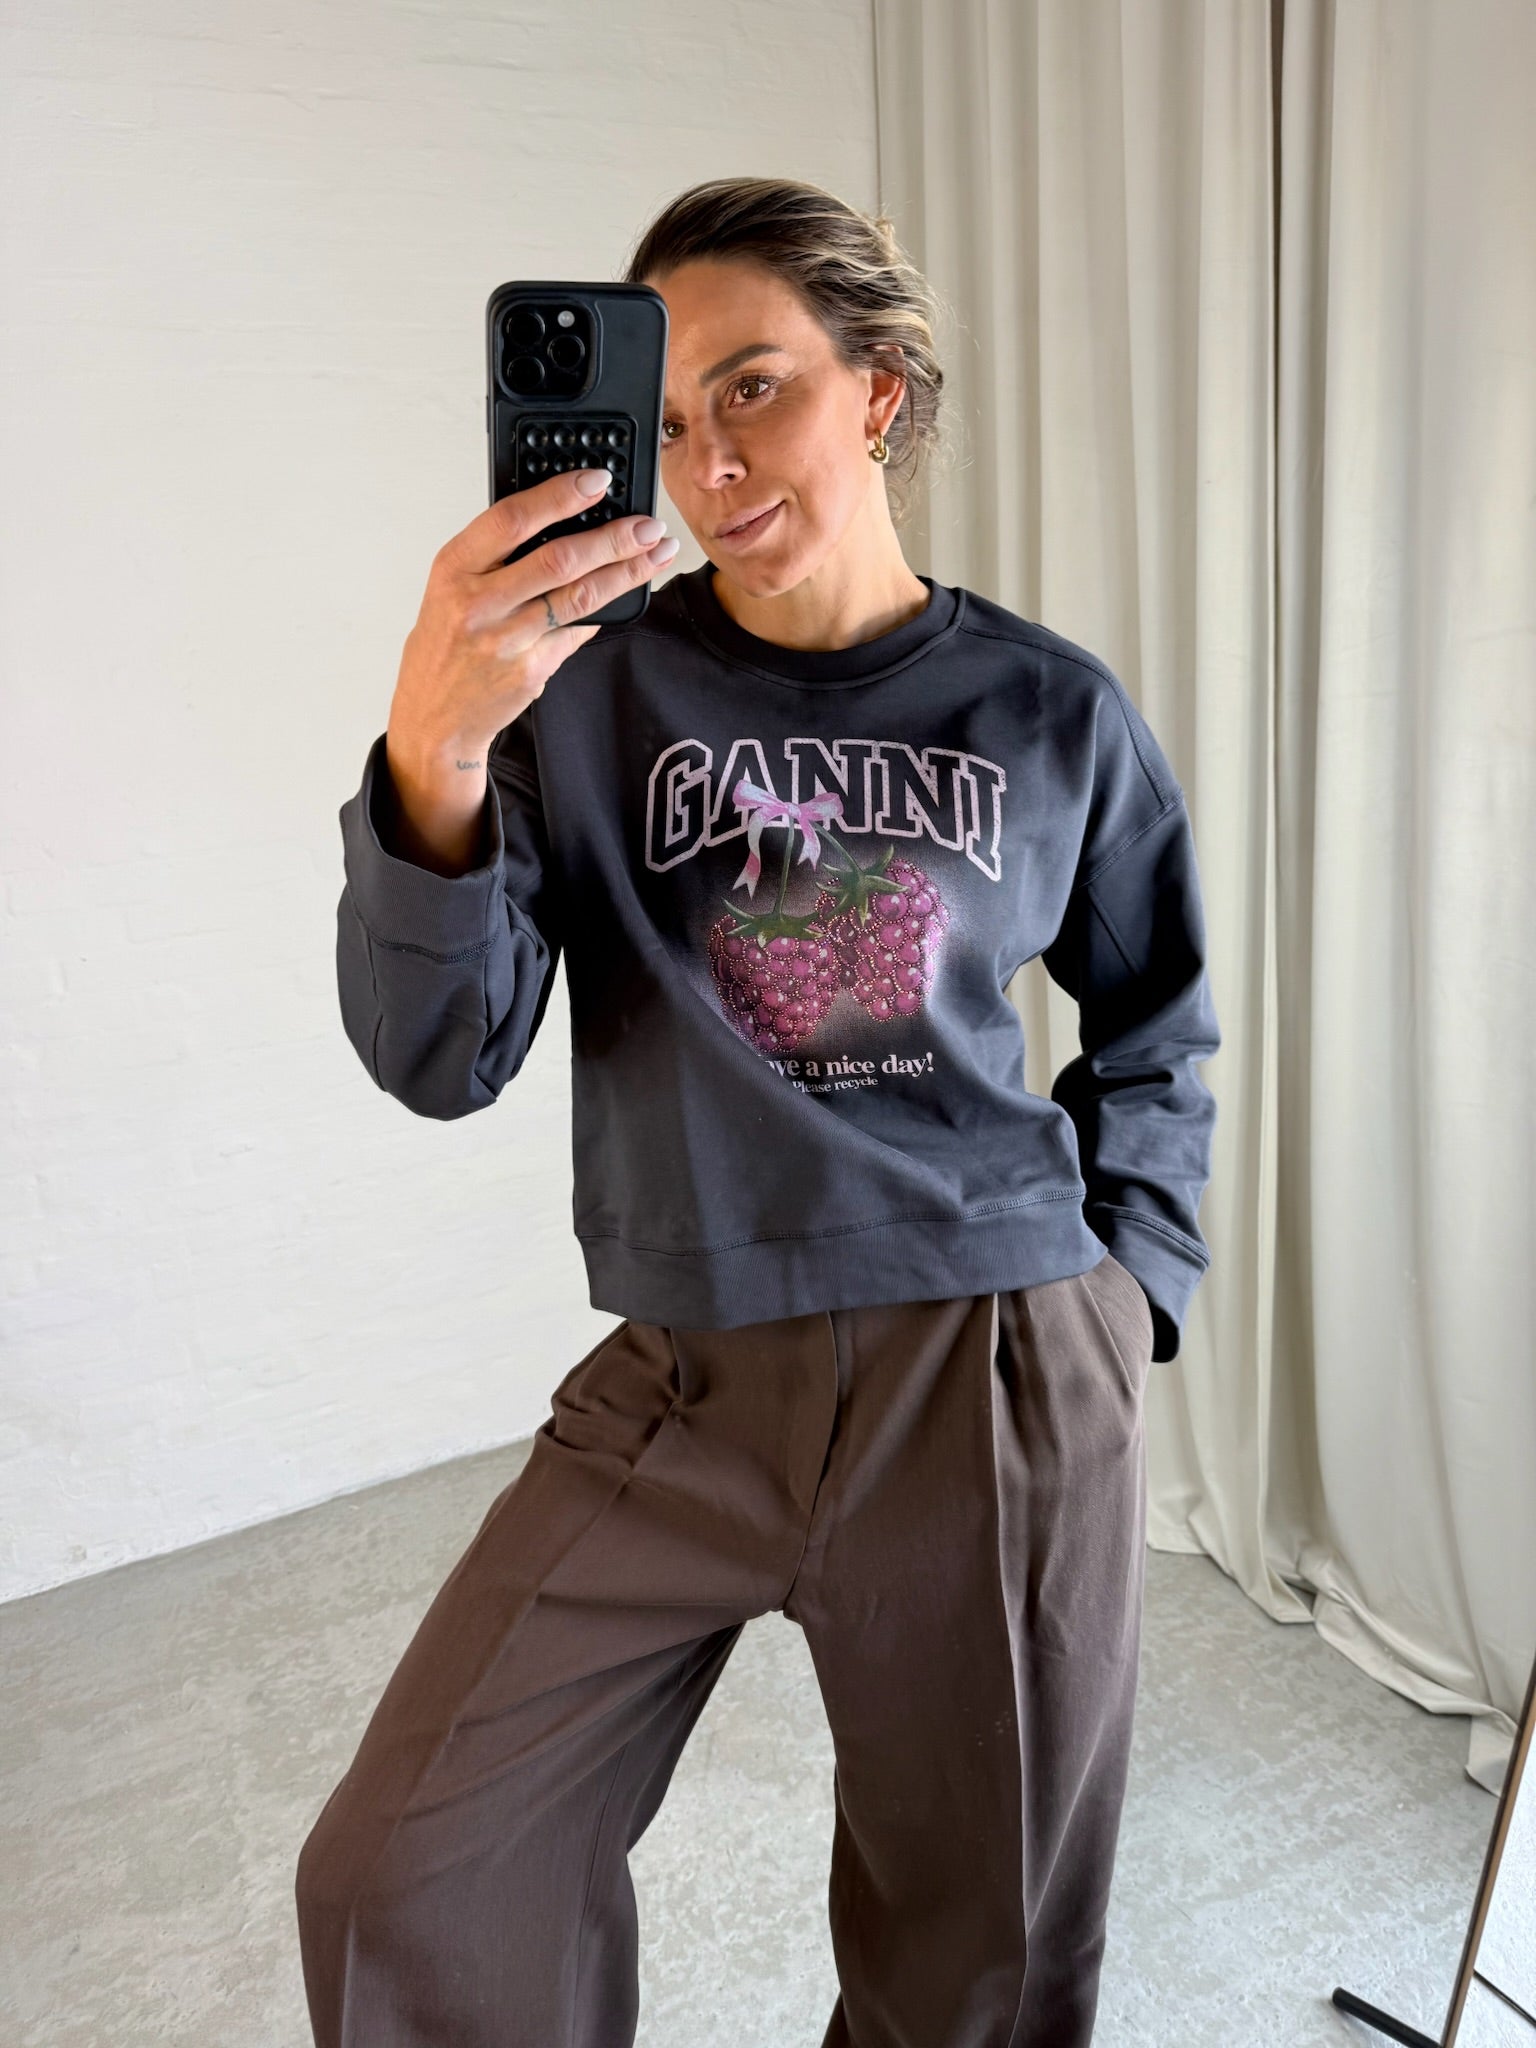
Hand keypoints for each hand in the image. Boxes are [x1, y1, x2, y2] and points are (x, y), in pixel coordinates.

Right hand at [389, 468, 678, 762]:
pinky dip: (605, 609)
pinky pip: (578, 631)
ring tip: (657, 553)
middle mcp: (478, 603)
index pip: (512, 519)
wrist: (436, 717)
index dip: (560, 496)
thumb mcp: (451, 586)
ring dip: (626, 572)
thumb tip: (563, 519)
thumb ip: (496, 555)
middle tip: (647, 524)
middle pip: (558, 559)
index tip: (597, 481)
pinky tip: (628, 591)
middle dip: (613, 537)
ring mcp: (506, 640)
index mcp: (453, 568)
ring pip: (580, 597)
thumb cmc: (445, 644)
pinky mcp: (531, 670)